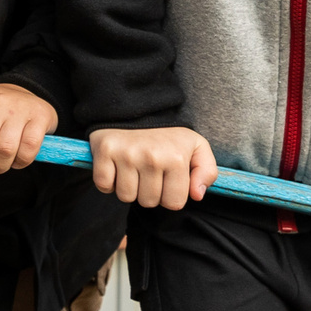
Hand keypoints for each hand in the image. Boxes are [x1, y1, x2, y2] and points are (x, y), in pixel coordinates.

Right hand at [89, 126, 217, 209]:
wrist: (136, 107)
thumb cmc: (168, 134)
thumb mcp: (197, 146)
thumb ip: (207, 172)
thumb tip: (196, 195)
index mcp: (176, 158)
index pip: (173, 203)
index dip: (170, 195)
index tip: (166, 180)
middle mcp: (152, 157)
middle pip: (148, 202)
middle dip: (149, 192)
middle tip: (148, 173)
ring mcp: (126, 154)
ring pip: (125, 196)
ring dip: (128, 188)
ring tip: (133, 170)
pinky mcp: (104, 151)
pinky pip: (104, 185)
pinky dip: (108, 182)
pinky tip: (116, 168)